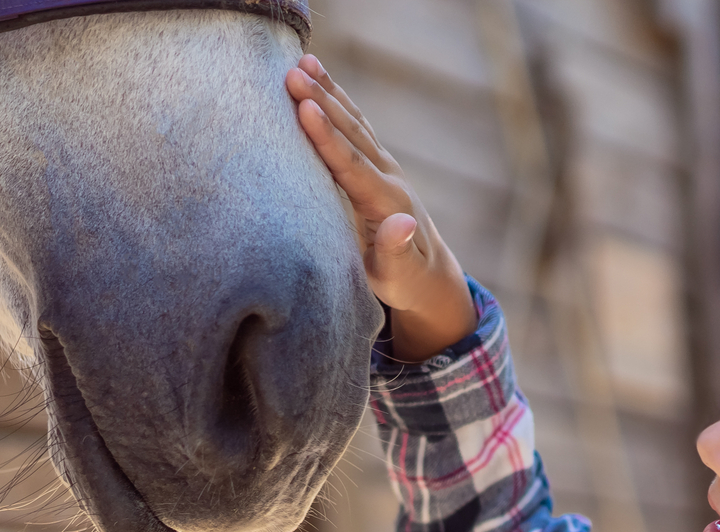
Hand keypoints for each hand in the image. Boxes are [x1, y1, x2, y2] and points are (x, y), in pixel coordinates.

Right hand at [285, 55, 477, 361]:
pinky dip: (336, 98)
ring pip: (354, 122)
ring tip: (301, 62)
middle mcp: (388, 177)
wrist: (428, 275)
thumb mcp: (400, 278)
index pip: (352, 165)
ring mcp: (384, 166)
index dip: (328, 136)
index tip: (305, 108)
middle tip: (291, 73)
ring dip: (328, 91)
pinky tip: (317, 74)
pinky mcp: (377, 163)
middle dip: (322, 101)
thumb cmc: (405, 282)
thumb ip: (398, 252)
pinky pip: (355, 124)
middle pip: (352, 133)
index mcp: (387, 203)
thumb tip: (404, 224)